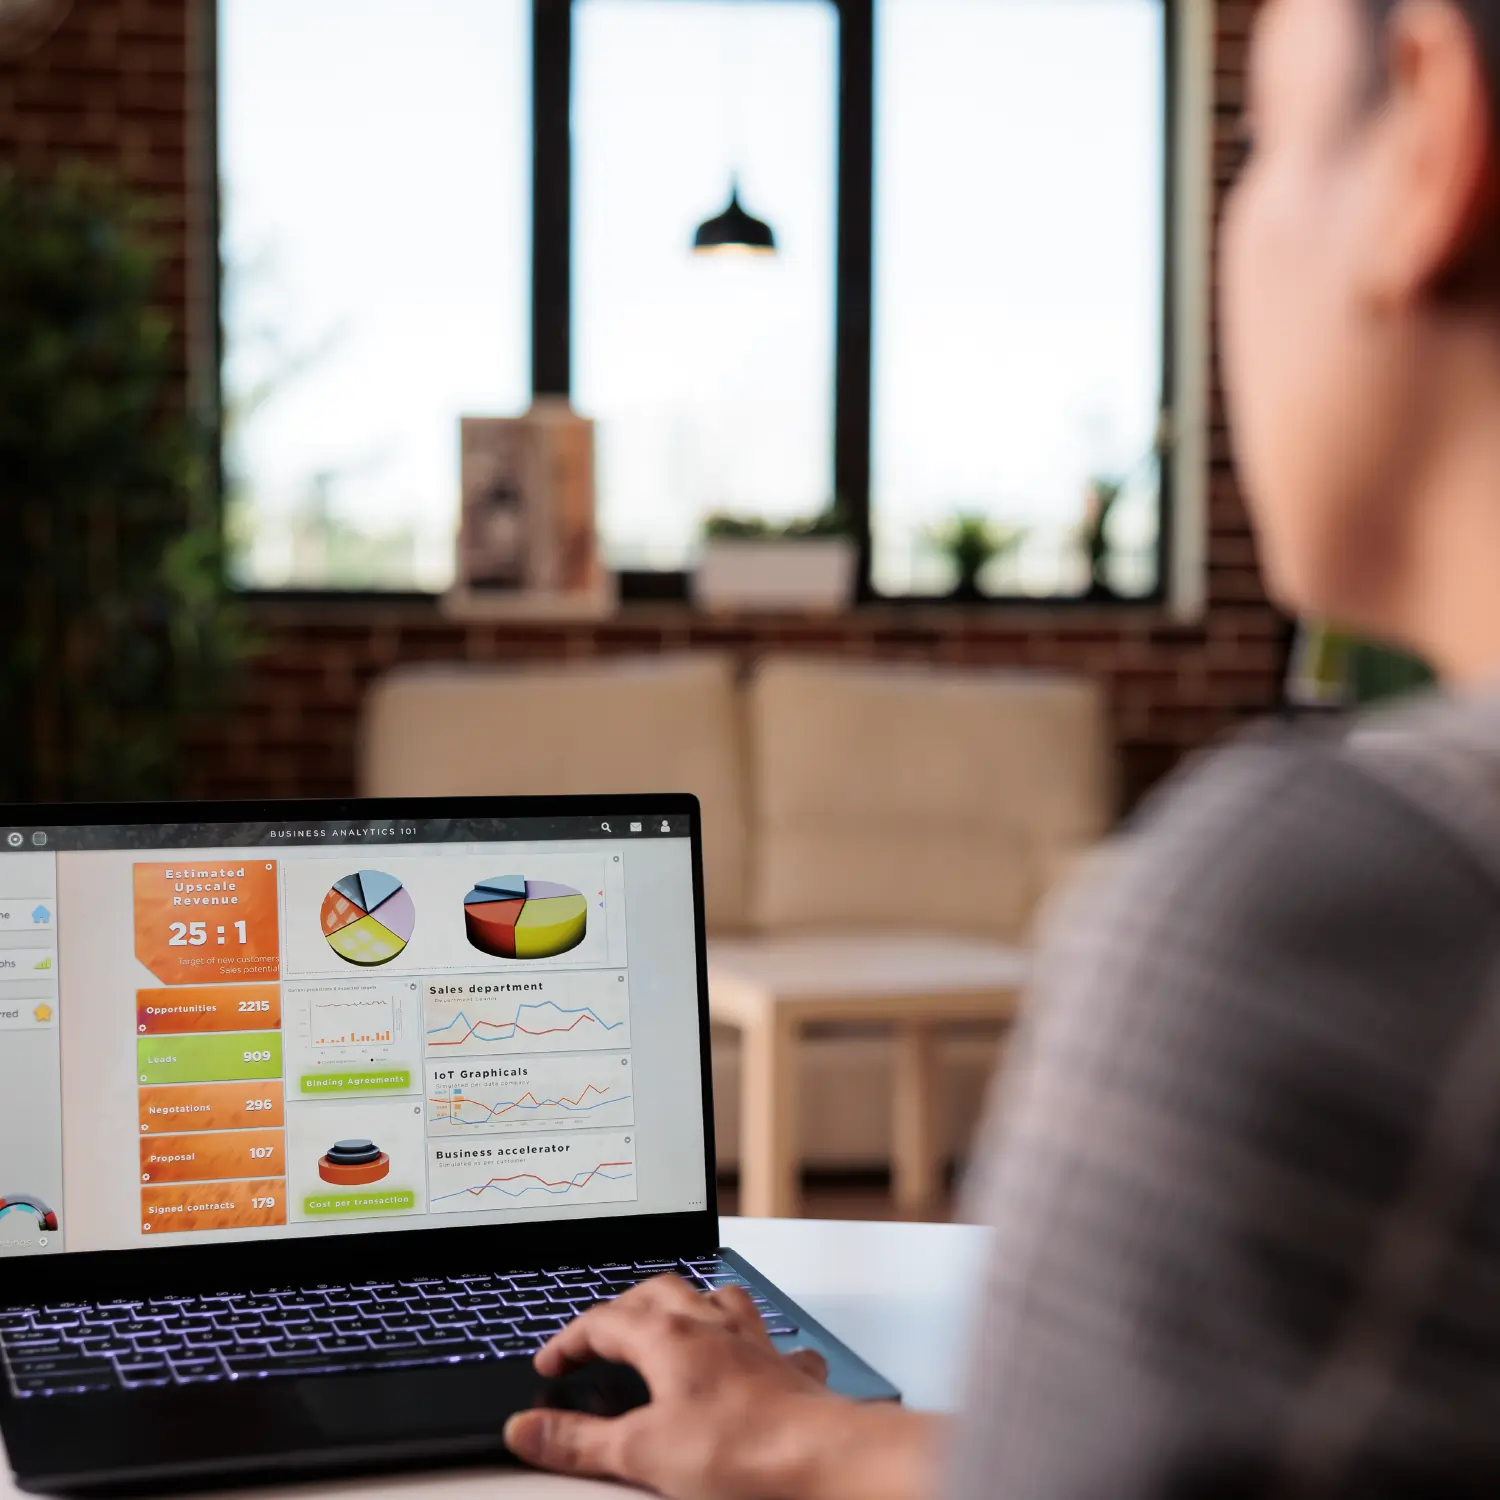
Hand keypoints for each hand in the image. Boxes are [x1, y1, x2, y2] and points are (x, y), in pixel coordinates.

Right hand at [503, 1275, 938, 1499]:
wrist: (821, 1458)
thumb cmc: (741, 1451)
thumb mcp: (641, 1452)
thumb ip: (578, 1441)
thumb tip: (528, 1427)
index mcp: (668, 1335)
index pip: (603, 1320)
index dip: (569, 1340)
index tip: (551, 1363)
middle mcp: (710, 1324)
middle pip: (656, 1291)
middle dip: (621, 1308)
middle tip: (598, 1336)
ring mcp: (752, 1341)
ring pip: (712, 1296)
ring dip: (685, 1303)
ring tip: (669, 1318)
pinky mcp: (783, 1368)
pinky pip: (766, 1338)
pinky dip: (748, 1340)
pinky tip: (750, 1355)